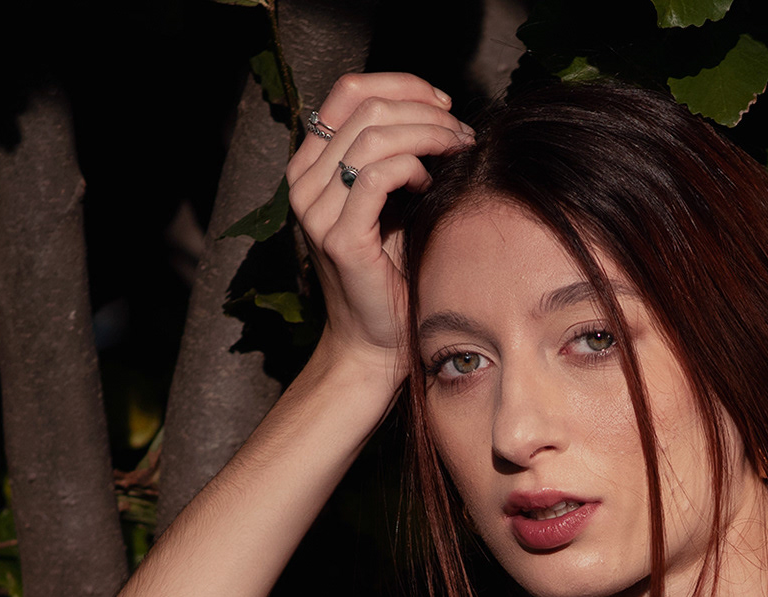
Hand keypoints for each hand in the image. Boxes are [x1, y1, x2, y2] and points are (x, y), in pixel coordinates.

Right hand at [286, 72, 472, 379]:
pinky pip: (376, 176)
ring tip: (457, 152)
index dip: (402, 85)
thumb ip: (398, 155)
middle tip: (462, 134)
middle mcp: (305, 182)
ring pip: (373, 136)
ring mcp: (317, 210)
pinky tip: (431, 184)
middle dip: (426, 111)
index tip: (444, 104)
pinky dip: (412, 168)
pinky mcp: (340, 238)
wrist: (376, 340)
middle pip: (366, 107)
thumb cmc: (394, 270)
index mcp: (313, 165)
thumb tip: (441, 111)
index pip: (349, 91)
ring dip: (427, 135)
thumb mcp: (394, 200)